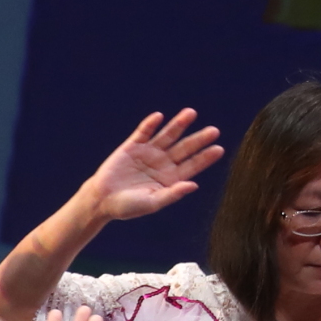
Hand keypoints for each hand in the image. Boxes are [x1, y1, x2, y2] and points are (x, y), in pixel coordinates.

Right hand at [75, 110, 220, 223]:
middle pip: (184, 148)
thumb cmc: (128, 207)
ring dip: (178, 124)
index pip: (192, 165)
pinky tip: (159, 117)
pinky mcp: (132, 146)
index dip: (205, 157)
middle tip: (214, 131)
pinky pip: (143, 132)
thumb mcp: (152, 203)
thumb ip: (172, 194)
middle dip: (198, 139)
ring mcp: (148, 153)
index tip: (219, 149)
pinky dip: (150, 124)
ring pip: (167, 136)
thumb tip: (194, 185)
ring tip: (191, 113)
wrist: (102, 200)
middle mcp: (163, 163)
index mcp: (170, 178)